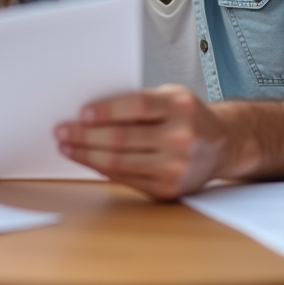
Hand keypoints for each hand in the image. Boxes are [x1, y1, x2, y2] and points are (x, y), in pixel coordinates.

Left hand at [54, 84, 234, 198]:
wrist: (222, 145)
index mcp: (180, 107)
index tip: (81, 113)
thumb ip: (138, 101)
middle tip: (61, 131)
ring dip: (86, 154)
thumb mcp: (171, 96)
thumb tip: (91, 111)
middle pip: (122, 138)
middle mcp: (181, 138)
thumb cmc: (189, 115)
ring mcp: (175, 167)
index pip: (137, 107)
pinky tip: (86, 159)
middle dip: (85, 135)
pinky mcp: (168, 188)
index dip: (107, 110)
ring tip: (67, 146)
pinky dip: (101, 169)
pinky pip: (126, 178)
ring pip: (119, 162)